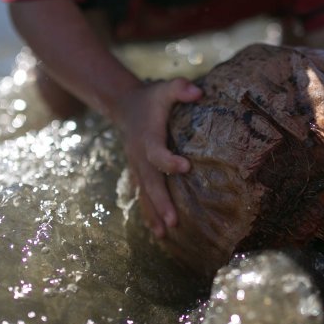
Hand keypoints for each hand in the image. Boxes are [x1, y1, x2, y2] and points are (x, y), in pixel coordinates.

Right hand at [114, 78, 202, 237]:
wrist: (124, 106)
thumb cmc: (151, 98)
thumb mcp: (165, 89)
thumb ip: (180, 88)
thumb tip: (199, 92)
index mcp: (147, 138)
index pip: (156, 153)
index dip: (169, 161)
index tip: (186, 166)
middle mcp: (139, 156)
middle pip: (149, 183)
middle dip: (161, 202)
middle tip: (173, 221)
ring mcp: (136, 167)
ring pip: (144, 194)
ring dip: (153, 214)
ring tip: (163, 234)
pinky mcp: (137, 173)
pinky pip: (142, 196)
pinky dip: (148, 214)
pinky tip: (157, 232)